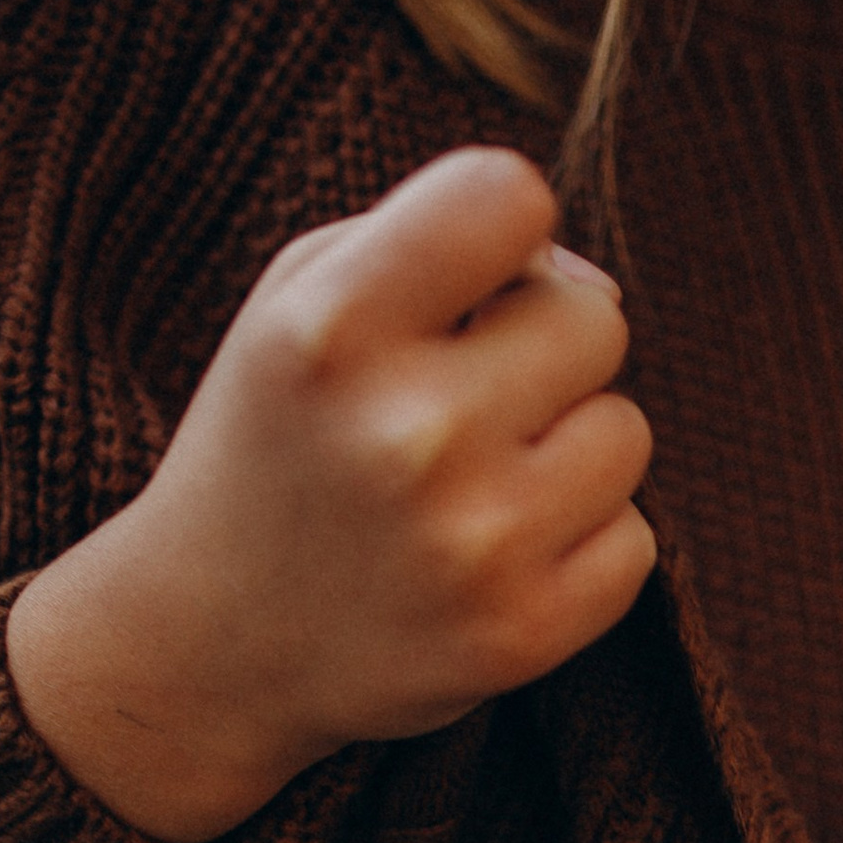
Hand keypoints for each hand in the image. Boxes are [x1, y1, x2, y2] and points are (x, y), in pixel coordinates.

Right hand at [7, 148, 657, 842]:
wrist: (209, 646)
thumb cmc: (280, 441)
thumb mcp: (303, 303)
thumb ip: (441, 244)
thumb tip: (595, 284)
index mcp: (332, 327)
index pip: (509, 196)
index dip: (508, 231)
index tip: (471, 282)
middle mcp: (406, 432)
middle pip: (596, 320)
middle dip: (545, 349)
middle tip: (462, 403)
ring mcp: (473, 542)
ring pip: (625, 433)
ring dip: (567, 450)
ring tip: (473, 486)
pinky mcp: (523, 633)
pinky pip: (633, 540)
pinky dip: (578, 545)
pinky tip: (492, 558)